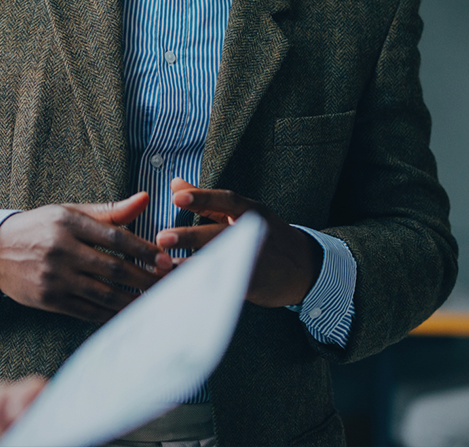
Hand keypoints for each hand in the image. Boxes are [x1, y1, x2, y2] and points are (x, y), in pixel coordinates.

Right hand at [0, 194, 162, 322]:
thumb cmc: (38, 228)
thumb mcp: (68, 212)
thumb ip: (108, 211)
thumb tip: (145, 199)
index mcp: (67, 222)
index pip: (115, 237)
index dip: (144, 250)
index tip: (165, 259)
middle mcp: (60, 249)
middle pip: (113, 267)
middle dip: (145, 278)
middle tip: (168, 284)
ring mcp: (53, 276)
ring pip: (104, 292)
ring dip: (132, 300)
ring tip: (154, 302)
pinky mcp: (48, 298)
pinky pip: (87, 310)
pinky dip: (110, 314)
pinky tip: (125, 313)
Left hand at [154, 178, 323, 306]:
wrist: (306, 268)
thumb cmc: (267, 235)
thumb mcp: (242, 213)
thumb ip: (206, 202)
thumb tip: (175, 183)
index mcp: (250, 211)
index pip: (226, 201)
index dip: (202, 198)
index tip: (177, 197)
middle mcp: (253, 233)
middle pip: (219, 234)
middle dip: (190, 236)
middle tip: (162, 237)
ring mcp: (255, 259)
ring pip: (220, 261)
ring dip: (191, 264)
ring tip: (165, 265)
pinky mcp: (254, 283)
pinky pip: (225, 284)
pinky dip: (204, 284)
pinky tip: (182, 284)